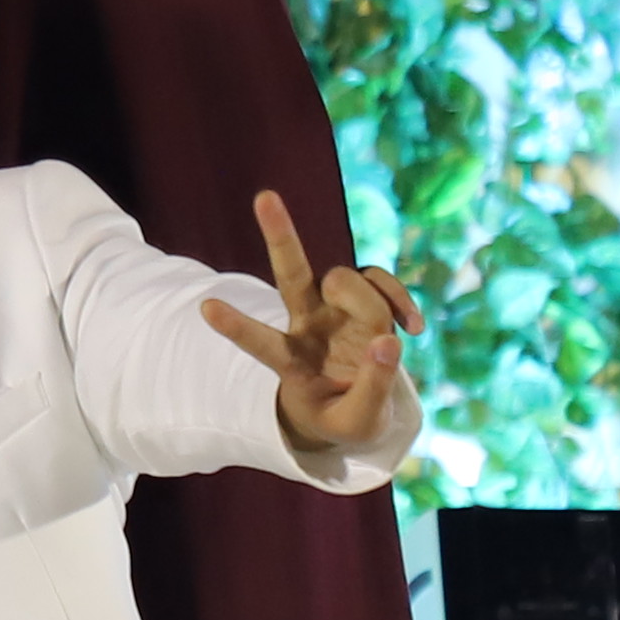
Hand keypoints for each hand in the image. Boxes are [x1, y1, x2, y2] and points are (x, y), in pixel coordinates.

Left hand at [200, 190, 422, 459]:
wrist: (359, 408)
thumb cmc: (346, 419)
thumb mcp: (358, 423)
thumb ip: (373, 387)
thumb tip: (389, 340)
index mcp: (293, 364)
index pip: (261, 344)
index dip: (236, 326)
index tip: (205, 307)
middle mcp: (307, 327)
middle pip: (291, 275)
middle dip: (280, 236)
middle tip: (264, 196)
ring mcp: (333, 309)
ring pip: (346, 278)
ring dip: (372, 300)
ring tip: (399, 331)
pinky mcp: (361, 300)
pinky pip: (378, 280)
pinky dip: (399, 298)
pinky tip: (414, 327)